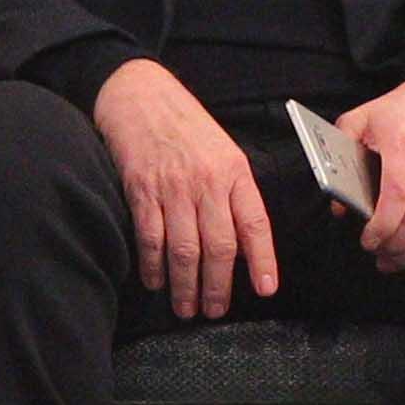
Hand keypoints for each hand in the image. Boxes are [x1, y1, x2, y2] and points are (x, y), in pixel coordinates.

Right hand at [93, 58, 276, 318]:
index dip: (261, 260)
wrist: (139, 93)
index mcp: (234, 171)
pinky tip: (155, 281)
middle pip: (218, 246)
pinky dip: (153, 266)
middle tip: (214, 311)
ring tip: (186, 308)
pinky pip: (150, 237)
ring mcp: (172, 186)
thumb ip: (232, 190)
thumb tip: (241, 239)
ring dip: (185, 286)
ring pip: (184, 249)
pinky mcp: (141, 189)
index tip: (265, 289)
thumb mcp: (222, 149)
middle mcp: (206, 181)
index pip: (254, 223)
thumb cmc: (184, 124)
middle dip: (217, 287)